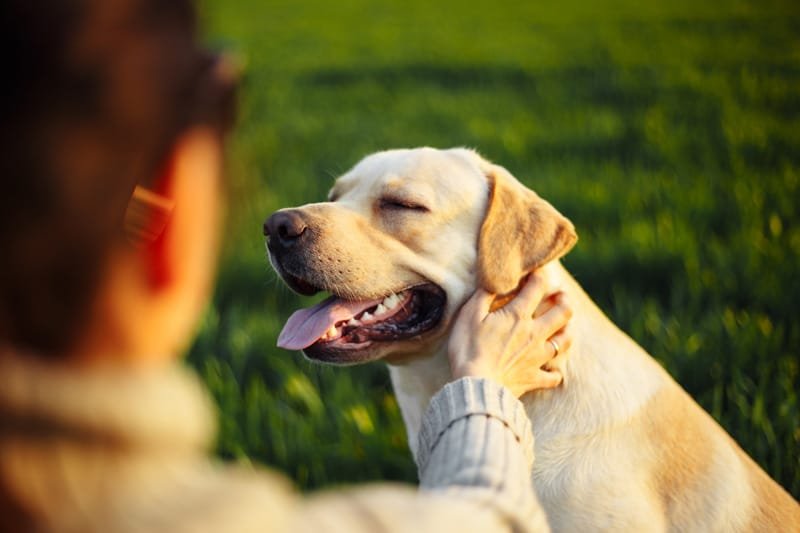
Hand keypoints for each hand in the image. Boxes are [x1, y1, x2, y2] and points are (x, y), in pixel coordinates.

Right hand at [448, 272, 571, 397]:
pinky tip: (552, 370)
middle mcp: (534, 334)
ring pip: (564, 341)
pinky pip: (553, 376)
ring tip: (566, 325)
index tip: (537, 270)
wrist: (476, 386)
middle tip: (562, 295)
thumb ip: (484, 295)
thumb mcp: (469, 315)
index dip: (539, 275)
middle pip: (562, 312)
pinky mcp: (534, 378)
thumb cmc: (468, 349)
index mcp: (517, 316)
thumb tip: (494, 280)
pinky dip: (554, 373)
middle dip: (565, 300)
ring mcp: (537, 357)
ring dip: (568, 331)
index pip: (536, 287)